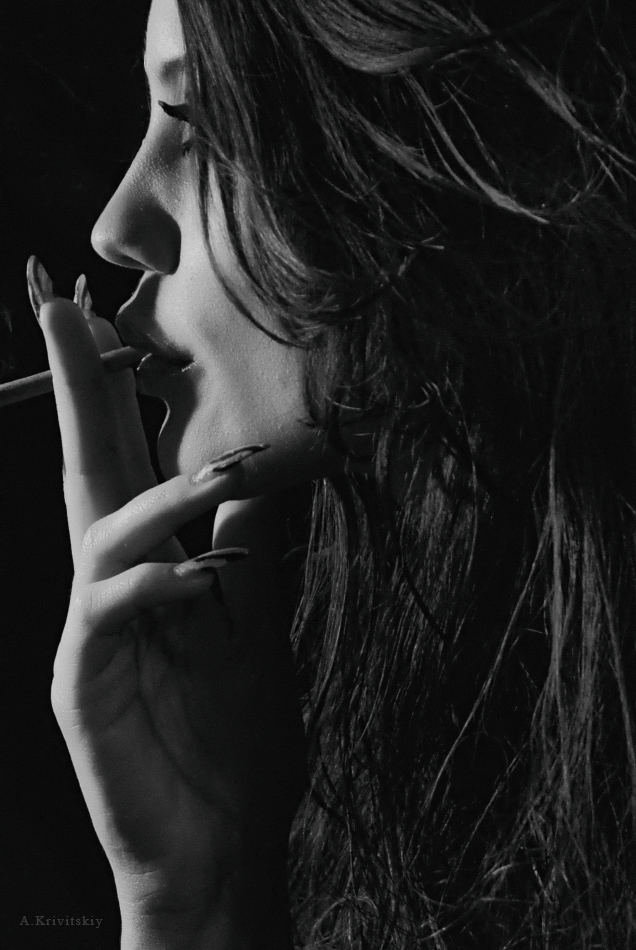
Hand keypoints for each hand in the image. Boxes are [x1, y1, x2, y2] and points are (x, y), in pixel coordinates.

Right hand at [36, 293, 306, 948]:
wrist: (218, 845)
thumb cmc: (233, 741)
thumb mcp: (257, 626)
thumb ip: (259, 547)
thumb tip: (285, 469)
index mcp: (146, 570)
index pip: (123, 464)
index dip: (110, 390)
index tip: (106, 314)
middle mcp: (105, 590)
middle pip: (84, 470)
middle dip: (73, 386)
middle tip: (61, 303)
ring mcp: (87, 636)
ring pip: (101, 534)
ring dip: (163, 495)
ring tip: (229, 473)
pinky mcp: (81, 685)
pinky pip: (108, 612)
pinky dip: (158, 583)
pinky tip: (207, 577)